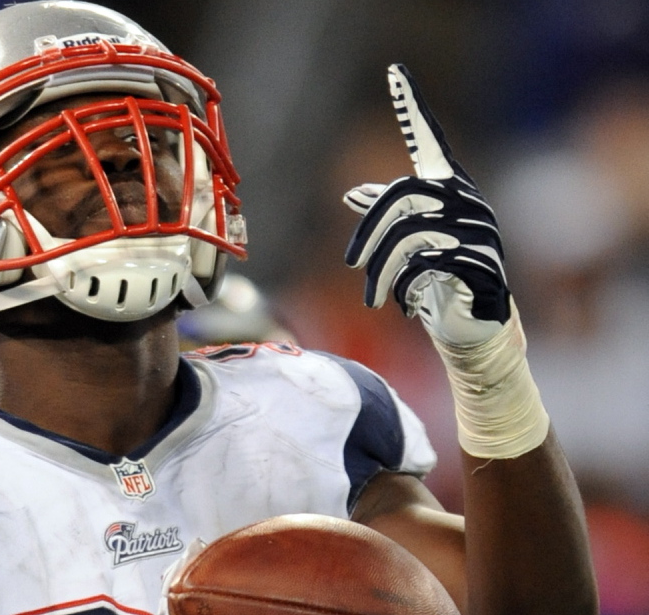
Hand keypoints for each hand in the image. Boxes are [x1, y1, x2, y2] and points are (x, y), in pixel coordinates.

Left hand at [343, 63, 509, 346]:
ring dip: (381, 271)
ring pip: (410, 235)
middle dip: (370, 235)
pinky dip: (404, 286)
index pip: (428, 141)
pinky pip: (429, 263)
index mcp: (446, 189)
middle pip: (401, 198)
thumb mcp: (407, 245)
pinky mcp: (482, 264)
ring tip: (373, 295)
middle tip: (353, 266)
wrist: (471, 322)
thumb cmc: (436, 278)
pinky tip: (402, 303)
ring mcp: (479, 230)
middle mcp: (466, 200)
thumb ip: (386, 217)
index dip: (412, 109)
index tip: (395, 73)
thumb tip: (351, 193)